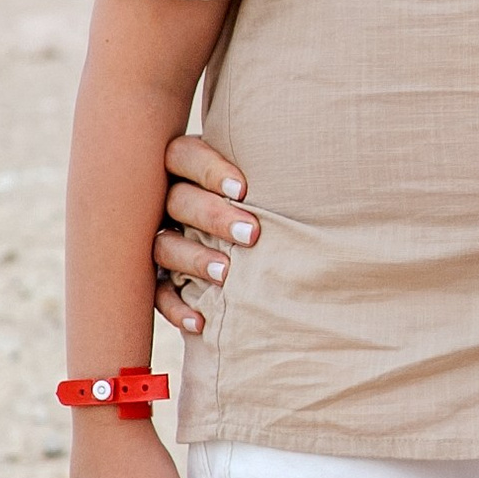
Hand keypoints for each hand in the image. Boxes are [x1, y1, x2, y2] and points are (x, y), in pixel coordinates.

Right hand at [153, 130, 258, 338]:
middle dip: (213, 216)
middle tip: (251, 233)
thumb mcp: (264, 185)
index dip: (208, 170)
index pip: (183, 155)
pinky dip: (176, 307)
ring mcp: (157, 239)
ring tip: (226, 274)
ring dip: (194, 258)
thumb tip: (322, 162)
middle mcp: (166, 201)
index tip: (243, 190)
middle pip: (177, 200)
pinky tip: (200, 321)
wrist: (252, 249)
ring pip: (163, 245)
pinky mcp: (156, 278)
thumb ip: (272, 176)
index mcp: (187, 168)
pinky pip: (156, 292)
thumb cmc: (265, 205)